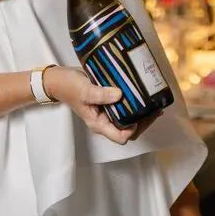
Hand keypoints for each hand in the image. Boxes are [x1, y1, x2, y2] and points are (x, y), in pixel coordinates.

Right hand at [43, 66, 160, 144]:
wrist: (59, 78)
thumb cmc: (68, 87)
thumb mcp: (84, 91)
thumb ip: (100, 94)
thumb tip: (119, 95)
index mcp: (99, 123)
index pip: (120, 136)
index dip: (133, 129)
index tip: (140, 114)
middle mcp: (105, 120)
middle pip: (130, 129)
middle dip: (144, 121)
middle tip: (155, 108)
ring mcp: (108, 111)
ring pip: (130, 118)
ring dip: (142, 111)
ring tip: (154, 101)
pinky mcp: (110, 100)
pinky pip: (126, 105)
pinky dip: (136, 101)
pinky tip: (144, 92)